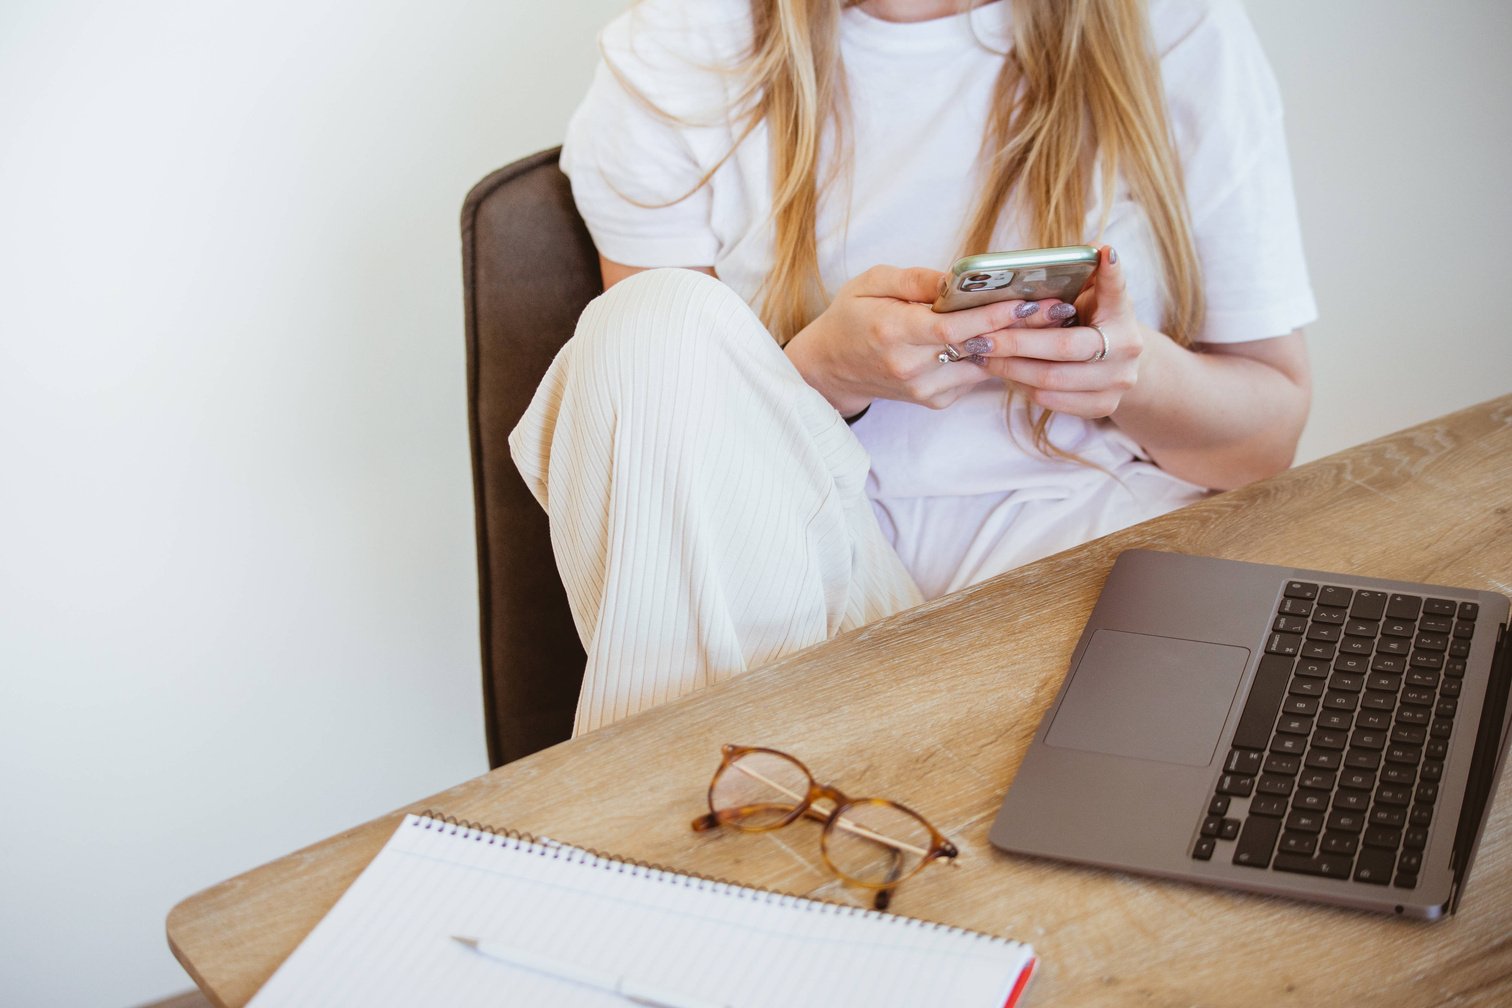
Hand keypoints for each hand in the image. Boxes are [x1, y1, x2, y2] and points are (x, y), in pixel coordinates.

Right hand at [784, 265, 1070, 415]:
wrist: (831, 369)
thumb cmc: (850, 318)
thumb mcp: (869, 282)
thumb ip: (913, 280)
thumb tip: (954, 278)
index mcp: (891, 333)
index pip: (952, 329)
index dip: (992, 316)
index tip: (1028, 299)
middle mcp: (910, 367)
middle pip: (976, 348)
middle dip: (1020, 327)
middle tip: (1059, 307)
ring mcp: (924, 389)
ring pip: (982, 365)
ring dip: (1013, 344)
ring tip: (1048, 319)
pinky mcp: (935, 401)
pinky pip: (974, 376)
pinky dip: (993, 356)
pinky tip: (1013, 337)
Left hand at [979, 246, 1144, 419]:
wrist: (1117, 363)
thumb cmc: (1091, 320)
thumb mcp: (1091, 294)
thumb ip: (1087, 274)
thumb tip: (1094, 248)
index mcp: (1123, 314)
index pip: (1117, 290)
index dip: (1112, 273)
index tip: (1105, 252)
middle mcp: (1126, 349)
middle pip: (1064, 347)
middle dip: (1016, 342)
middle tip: (980, 338)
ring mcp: (1117, 382)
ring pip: (1051, 379)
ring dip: (1010, 368)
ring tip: (981, 356)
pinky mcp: (1103, 406)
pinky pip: (1051, 399)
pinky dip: (1021, 386)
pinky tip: (1002, 372)